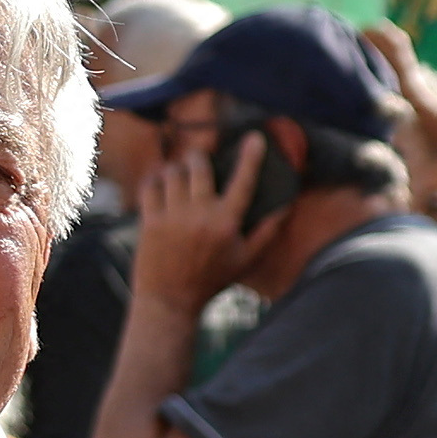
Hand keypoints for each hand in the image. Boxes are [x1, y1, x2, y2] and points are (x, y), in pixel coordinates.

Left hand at [121, 125, 257, 312]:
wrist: (170, 300)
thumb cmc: (211, 280)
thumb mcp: (246, 259)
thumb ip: (267, 231)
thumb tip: (287, 207)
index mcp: (226, 222)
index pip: (243, 181)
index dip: (251, 157)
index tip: (256, 137)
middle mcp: (199, 215)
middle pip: (199, 167)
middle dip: (200, 156)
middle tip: (201, 159)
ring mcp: (172, 217)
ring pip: (172, 173)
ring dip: (177, 168)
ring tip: (180, 174)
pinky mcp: (149, 222)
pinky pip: (149, 187)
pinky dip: (154, 180)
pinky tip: (160, 183)